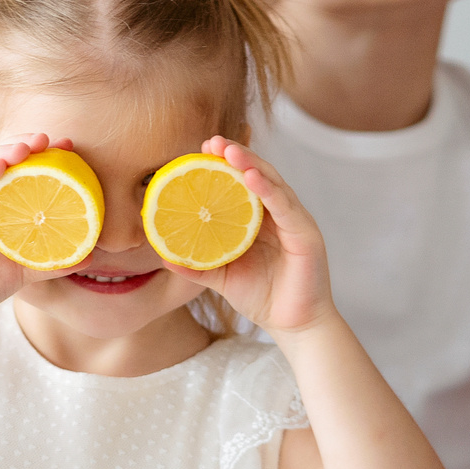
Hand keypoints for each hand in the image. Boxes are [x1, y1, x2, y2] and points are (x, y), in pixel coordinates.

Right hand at [0, 131, 61, 322]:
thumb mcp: (28, 268)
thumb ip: (55, 259)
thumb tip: (91, 256)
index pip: (18, 167)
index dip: (41, 153)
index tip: (67, 146)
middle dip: (23, 143)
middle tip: (48, 139)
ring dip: (3, 151)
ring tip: (26, 148)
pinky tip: (0, 166)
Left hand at [161, 138, 337, 336]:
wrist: (293, 327)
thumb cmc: (262, 298)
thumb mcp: (221, 277)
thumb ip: (196, 264)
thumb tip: (163, 254)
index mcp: (261, 219)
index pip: (243, 183)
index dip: (224, 164)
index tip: (201, 149)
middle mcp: (280, 214)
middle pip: (258, 174)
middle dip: (235, 155)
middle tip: (211, 141)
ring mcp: (295, 221)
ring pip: (273, 183)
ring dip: (250, 164)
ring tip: (228, 151)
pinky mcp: (306, 234)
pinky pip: (286, 206)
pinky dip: (268, 189)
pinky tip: (251, 177)